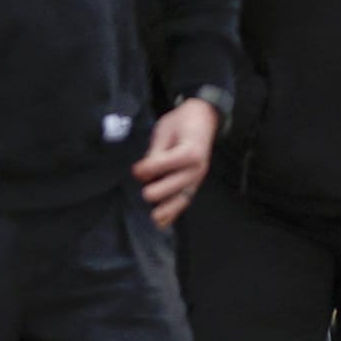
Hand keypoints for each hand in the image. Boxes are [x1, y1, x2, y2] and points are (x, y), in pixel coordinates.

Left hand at [135, 97, 219, 225]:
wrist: (203, 119)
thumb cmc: (181, 122)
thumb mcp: (165, 130)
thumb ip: (156, 152)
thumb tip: (143, 171)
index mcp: (190, 151)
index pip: (169, 163)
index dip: (151, 168)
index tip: (136, 171)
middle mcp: (198, 167)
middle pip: (178, 184)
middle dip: (160, 190)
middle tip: (144, 193)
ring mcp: (198, 177)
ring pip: (183, 197)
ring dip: (169, 209)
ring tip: (155, 219)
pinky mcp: (195, 182)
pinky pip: (185, 199)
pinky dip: (174, 211)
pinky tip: (163, 222)